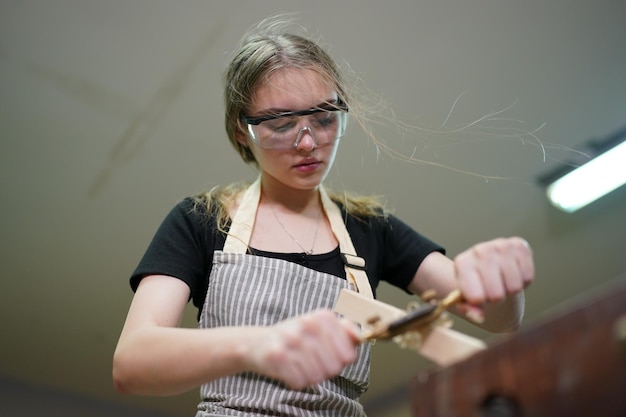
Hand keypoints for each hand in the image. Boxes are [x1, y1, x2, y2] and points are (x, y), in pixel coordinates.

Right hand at [246, 309, 360, 389]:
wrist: (258, 343)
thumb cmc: (295, 338)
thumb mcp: (321, 328)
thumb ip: (345, 332)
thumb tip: (361, 336)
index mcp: (323, 317)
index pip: (349, 355)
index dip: (339, 361)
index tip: (328, 355)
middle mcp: (308, 325)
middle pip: (334, 368)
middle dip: (324, 371)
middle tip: (310, 361)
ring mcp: (292, 339)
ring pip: (317, 377)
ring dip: (308, 377)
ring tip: (298, 364)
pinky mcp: (277, 355)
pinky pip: (299, 382)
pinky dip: (295, 381)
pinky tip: (288, 369)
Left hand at [454, 237, 533, 306]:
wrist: (492, 270)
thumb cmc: (477, 286)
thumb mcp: (467, 299)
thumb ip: (469, 309)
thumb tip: (478, 316)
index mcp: (462, 264)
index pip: (475, 297)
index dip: (480, 303)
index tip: (478, 298)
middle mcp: (479, 251)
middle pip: (496, 294)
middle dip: (496, 299)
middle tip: (492, 291)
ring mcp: (500, 246)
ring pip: (514, 287)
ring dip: (510, 290)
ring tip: (502, 282)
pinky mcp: (519, 245)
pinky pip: (527, 277)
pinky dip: (523, 281)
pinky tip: (513, 274)